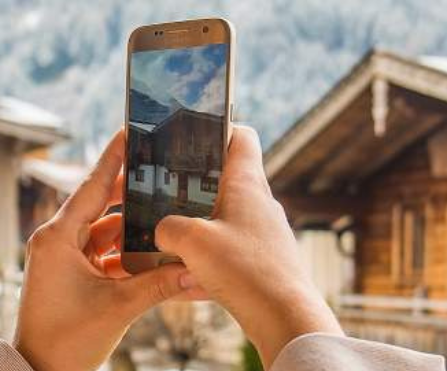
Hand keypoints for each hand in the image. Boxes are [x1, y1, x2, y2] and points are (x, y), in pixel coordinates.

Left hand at [13, 129, 207, 370]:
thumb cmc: (67, 340)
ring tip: (168, 213)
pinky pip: (103, 253)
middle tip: (164, 173)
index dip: (114, 157)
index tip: (130, 130)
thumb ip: (160, 284)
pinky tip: (156, 251)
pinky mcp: (70, 275)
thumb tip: (198, 270)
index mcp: (57, 237)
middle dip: (134, 194)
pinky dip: (127, 252)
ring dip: (135, 228)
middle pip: (102, 204)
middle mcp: (56, 241)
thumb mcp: (119, 308)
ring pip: (106, 231)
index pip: (92, 186)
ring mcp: (62, 258)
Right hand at [155, 125, 342, 367]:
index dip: (218, 129)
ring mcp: (264, 236)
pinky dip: (207, 264)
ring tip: (168, 241)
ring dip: (198, 230)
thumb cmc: (245, 270)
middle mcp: (260, 205)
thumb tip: (161, 230)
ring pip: (224, 222)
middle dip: (193, 188)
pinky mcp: (263, 264)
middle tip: (163, 195)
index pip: (241, 137)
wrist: (284, 318)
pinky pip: (229, 256)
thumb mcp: (191, 241)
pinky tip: (184, 282)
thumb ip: (167, 227)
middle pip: (227, 182)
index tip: (192, 136)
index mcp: (247, 184)